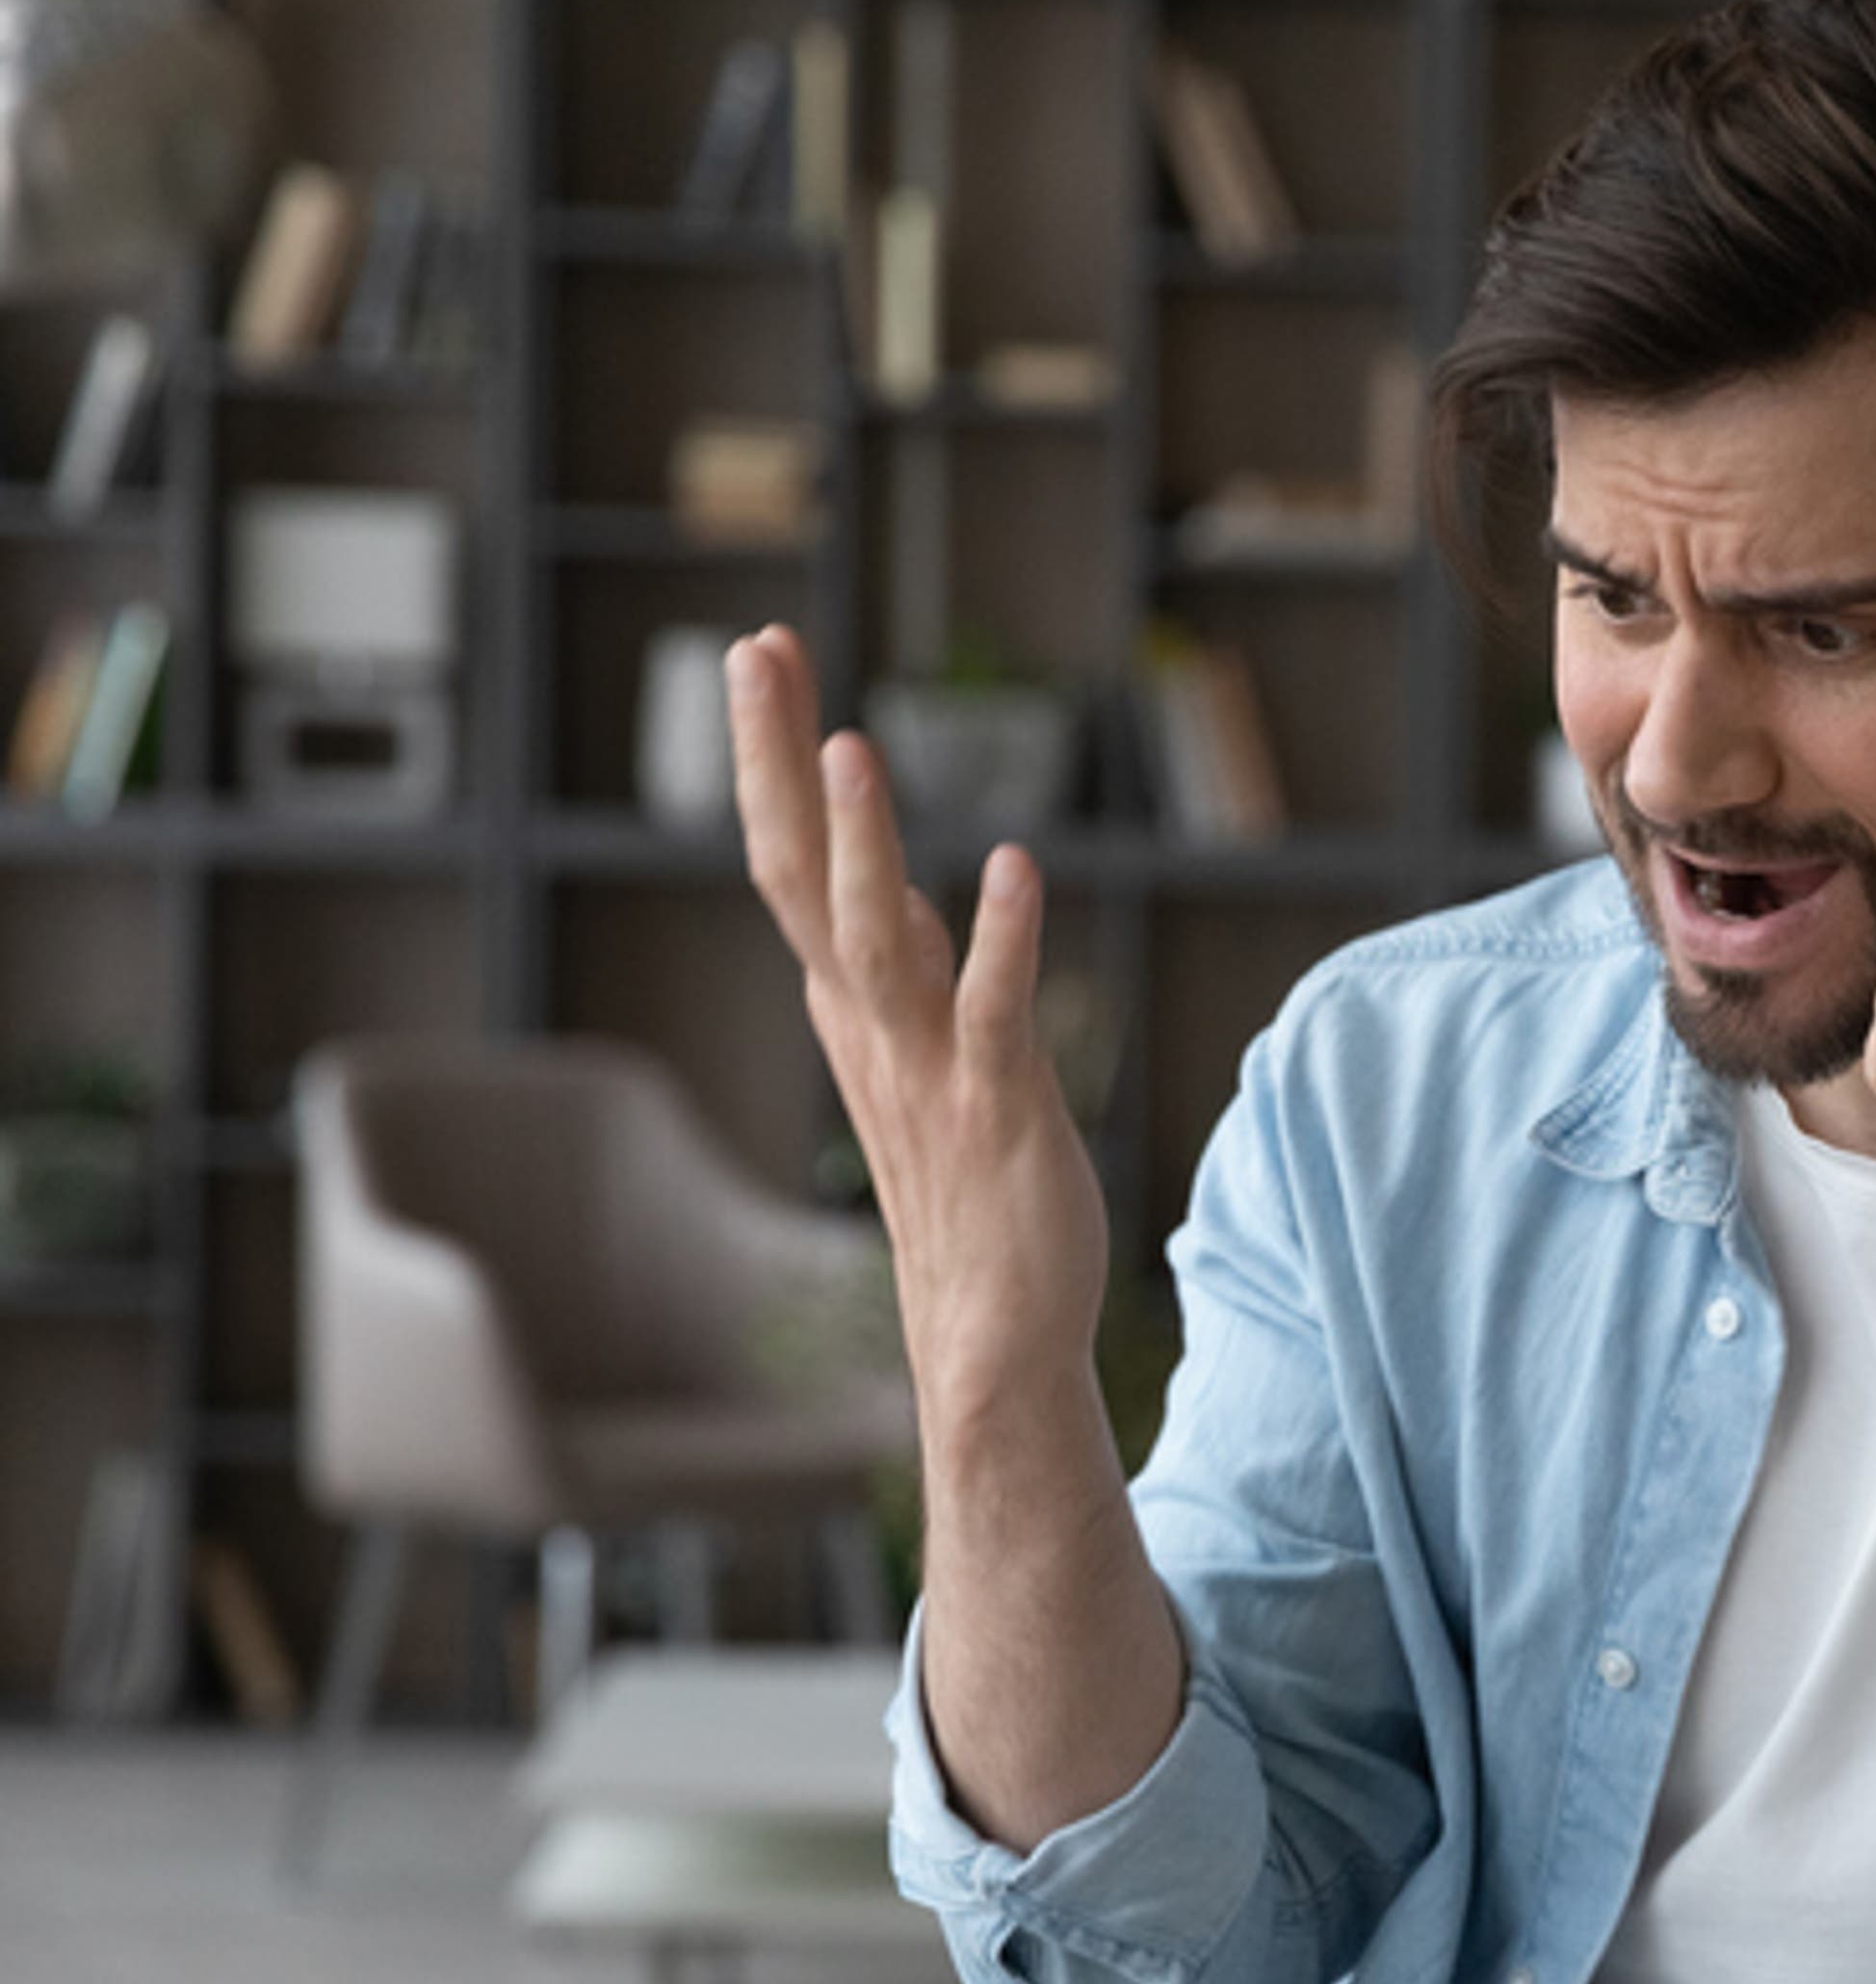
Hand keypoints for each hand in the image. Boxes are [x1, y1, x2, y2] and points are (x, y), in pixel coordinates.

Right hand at [727, 625, 1107, 1441]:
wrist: (992, 1336)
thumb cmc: (966, 1194)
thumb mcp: (924, 1061)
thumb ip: (910, 975)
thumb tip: (902, 898)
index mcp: (852, 1009)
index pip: (790, 861)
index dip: (773, 758)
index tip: (761, 652)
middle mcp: (872, 1028)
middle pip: (803, 875)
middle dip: (779, 761)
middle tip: (756, 647)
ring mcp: (928, 1070)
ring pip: (876, 940)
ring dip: (863, 846)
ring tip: (852, 743)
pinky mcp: (999, 1111)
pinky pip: (993, 1013)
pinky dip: (998, 941)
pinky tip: (1010, 867)